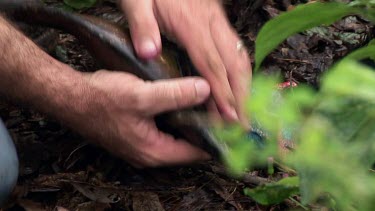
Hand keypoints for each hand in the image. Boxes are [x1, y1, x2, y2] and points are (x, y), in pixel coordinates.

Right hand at [80, 70, 210, 166]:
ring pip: (176, 134)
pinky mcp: (137, 132)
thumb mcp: (142, 96)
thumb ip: (175, 95)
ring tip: (205, 102)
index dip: (214, 137)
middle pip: (187, 145)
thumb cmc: (99, 100)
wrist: (69, 97)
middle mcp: (149, 152)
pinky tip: (181, 99)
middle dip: (204, 127)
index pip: (195, 152)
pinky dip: (176, 115)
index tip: (229, 122)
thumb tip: (205, 90)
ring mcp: (142, 143)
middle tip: (219, 108)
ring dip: (190, 120)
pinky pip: (164, 127)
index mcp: (153, 151)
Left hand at [119, 0, 251, 126]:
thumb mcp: (136, 1)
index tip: (229, 115)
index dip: (222, 91)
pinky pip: (235, 49)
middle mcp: (211, 23)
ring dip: (244, 85)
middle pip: (235, 63)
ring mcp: (218, 21)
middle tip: (243, 122)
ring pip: (240, 56)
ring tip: (243, 110)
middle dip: (242, 94)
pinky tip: (236, 86)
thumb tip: (149, 54)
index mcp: (191, 23)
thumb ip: (142, 26)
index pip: (212, 63)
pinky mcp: (217, 21)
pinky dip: (239, 72)